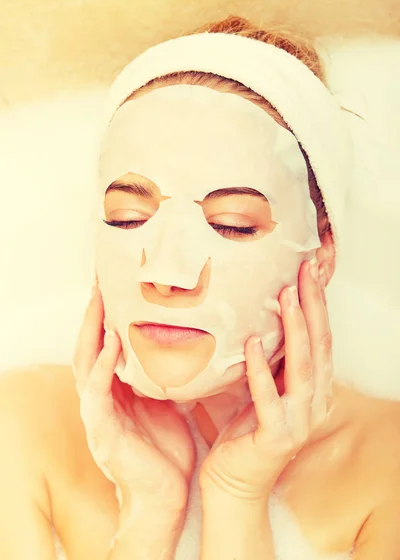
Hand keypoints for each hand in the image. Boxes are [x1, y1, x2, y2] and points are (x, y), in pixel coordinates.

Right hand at [72, 280, 195, 514]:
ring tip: (99, 299)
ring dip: (91, 330)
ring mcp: (98, 413)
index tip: (113, 284)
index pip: (104, 345)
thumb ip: (168, 375)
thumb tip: (193, 344)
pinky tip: (110, 343)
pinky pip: (97, 392)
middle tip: (100, 280)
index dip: (105, 315)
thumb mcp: (168, 402)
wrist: (165, 495)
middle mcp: (101, 397)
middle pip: (88, 346)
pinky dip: (102, 365)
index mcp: (116, 390)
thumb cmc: (165, 449)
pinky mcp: (103, 430)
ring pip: (85, 363)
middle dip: (93, 314)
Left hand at [200, 259, 332, 499]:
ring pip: (303, 368)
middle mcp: (315, 403)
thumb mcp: (265, 386)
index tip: (308, 269)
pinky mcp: (276, 437)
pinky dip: (261, 370)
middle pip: (319, 346)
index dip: (317, 304)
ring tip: (286, 296)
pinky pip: (269, 399)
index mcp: (315, 389)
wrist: (234, 480)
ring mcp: (299, 422)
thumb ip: (272, 358)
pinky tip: (253, 343)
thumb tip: (259, 314)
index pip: (321, 338)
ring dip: (294, 329)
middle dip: (313, 305)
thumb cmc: (246, 428)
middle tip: (305, 270)